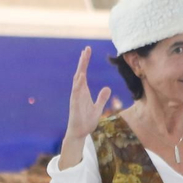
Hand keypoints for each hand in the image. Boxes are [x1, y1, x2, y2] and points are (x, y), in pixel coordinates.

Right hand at [62, 46, 111, 164]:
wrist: (79, 133)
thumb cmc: (86, 121)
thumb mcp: (98, 108)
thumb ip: (102, 98)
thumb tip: (107, 88)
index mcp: (83, 91)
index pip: (83, 74)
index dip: (85, 63)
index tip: (87, 51)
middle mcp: (78, 92)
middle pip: (80, 73)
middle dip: (83, 61)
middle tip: (86, 49)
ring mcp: (75, 97)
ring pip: (77, 80)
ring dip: (80, 69)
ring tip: (83, 57)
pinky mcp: (75, 104)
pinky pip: (76, 92)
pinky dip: (78, 83)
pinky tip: (81, 76)